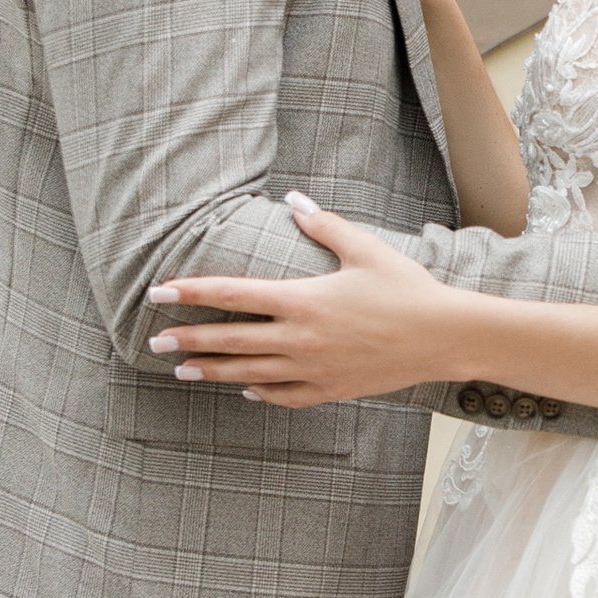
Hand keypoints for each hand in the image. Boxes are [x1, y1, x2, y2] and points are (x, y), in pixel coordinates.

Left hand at [148, 197, 459, 405]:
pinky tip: (245, 388)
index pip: (231, 295)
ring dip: (212, 371)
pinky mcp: (331, 388)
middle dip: (188, 340)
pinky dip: (260, 392)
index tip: (160, 292)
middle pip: (229, 340)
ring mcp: (313, 369)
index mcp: (302, 300)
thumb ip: (324, 226)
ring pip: (248, 373)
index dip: (191, 293)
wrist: (443, 337)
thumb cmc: (407, 289)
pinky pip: (285, 395)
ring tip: (182, 370)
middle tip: (154, 341)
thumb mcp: (365, 249)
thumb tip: (294, 202)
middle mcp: (300, 339)